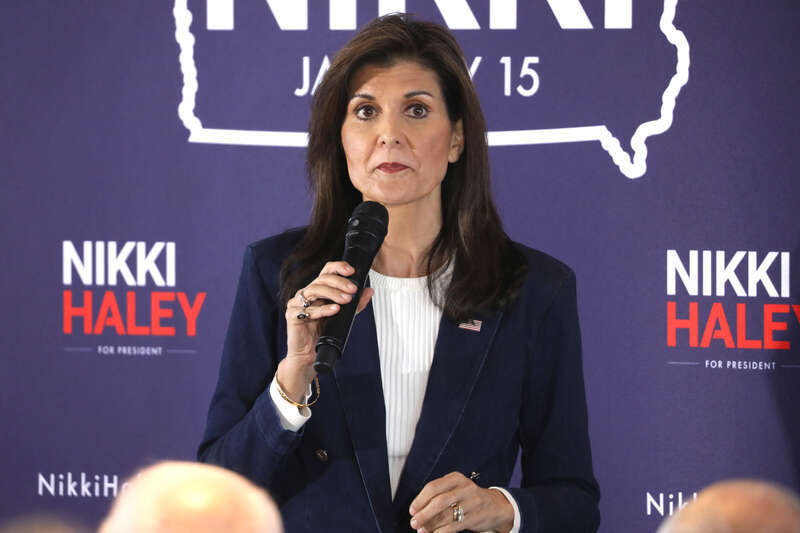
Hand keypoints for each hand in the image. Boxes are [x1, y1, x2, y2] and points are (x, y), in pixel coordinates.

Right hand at [277, 261, 372, 400]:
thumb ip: (355, 304)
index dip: (338, 267)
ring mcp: (297, 303)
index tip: (352, 270)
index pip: (326, 272)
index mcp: (317, 290)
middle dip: (339, 282)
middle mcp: (306, 293)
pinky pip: (307, 310)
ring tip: (346, 300)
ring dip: (332, 294)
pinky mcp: (292, 315)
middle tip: (353, 290)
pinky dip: (323, 309)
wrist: (309, 355)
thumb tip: (369, 291)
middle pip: (321, 279)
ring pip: (314, 290)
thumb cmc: (323, 333)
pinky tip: (334, 310)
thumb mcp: (343, 317)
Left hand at [409, 472, 513, 532]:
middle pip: (439, 501)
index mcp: (456, 478)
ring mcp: (472, 503)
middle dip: (423, 514)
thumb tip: (417, 512)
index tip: (412, 510)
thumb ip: (438, 496)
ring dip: (431, 525)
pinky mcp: (475, 517)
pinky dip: (441, 532)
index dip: (420, 500)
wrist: (496, 506)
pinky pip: (454, 526)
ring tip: (422, 530)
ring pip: (446, 515)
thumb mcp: (455, 489)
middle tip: (414, 522)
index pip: (433, 487)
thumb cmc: (468, 498)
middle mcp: (464, 488)